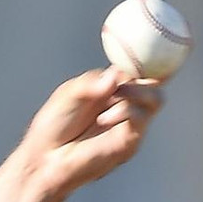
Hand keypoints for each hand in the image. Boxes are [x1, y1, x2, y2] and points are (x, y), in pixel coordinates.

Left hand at [8, 68, 163, 201]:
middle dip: (148, 72)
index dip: (146, 57)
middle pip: (155, 80)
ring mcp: (130, 122)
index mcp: (110, 87)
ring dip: (138, 91)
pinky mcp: (130, 141)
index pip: (137, 68)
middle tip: (127, 74)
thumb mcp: (67, 94)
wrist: (46, 158)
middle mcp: (124, 102)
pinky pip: (142, 117)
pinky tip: (104, 119)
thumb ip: (90, 83)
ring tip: (115, 96)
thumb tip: (114, 77)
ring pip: (156, 97)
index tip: (147, 43)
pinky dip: (126, 111)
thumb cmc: (53, 127)